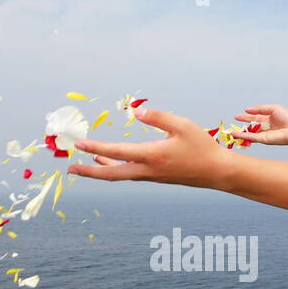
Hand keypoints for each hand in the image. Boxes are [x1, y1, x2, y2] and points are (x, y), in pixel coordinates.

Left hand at [67, 107, 233, 188]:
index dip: (96, 148)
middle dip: (89, 173)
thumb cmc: (201, 146)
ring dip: (100, 171)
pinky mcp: (155, 177)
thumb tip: (135, 111)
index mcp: (152, 156)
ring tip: (83, 166)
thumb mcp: (182, 125)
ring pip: (120, 175)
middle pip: (112, 175)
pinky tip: (109, 164)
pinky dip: (115, 169)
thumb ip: (158, 117)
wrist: (217, 172)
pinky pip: (129, 174)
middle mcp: (148, 170)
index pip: (118, 153)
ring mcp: (151, 176)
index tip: (79, 144)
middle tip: (70, 169)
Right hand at [229, 104, 287, 145]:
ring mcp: (264, 134)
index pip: (256, 117)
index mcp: (270, 119)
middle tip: (234, 120)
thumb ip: (259, 108)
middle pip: (252, 125)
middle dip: (243, 123)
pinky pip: (250, 137)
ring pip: (250, 133)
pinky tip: (235, 134)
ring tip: (230, 131)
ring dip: (240, 132)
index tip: (238, 116)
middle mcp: (267, 127)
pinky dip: (242, 136)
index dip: (247, 116)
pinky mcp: (263, 140)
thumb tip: (247, 109)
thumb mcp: (272, 108)